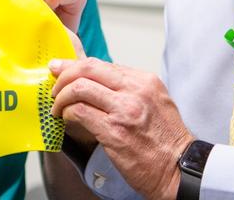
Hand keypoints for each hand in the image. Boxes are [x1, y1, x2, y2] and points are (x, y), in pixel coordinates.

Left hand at [49, 58, 193, 199]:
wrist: (179, 169)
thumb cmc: (167, 141)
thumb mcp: (155, 103)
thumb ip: (129, 90)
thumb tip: (98, 83)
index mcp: (145, 81)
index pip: (101, 64)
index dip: (76, 66)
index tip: (62, 69)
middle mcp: (135, 90)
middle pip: (88, 69)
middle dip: (64, 75)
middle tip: (54, 85)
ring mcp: (124, 110)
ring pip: (79, 88)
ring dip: (61, 97)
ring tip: (57, 107)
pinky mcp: (113, 131)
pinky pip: (79, 112)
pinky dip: (66, 113)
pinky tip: (65, 119)